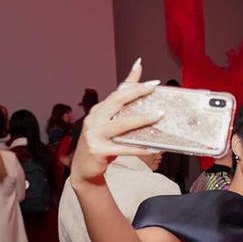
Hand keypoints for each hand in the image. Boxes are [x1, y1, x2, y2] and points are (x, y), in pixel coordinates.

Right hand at [70, 59, 162, 184]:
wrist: (84, 168)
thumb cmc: (100, 144)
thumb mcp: (108, 124)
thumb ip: (121, 111)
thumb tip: (141, 98)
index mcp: (98, 111)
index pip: (117, 92)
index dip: (132, 82)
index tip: (146, 73)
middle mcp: (95, 119)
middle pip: (117, 101)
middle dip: (136, 92)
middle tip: (153, 88)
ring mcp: (95, 135)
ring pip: (122, 124)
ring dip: (142, 119)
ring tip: (159, 116)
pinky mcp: (99, 151)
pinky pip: (124, 148)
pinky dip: (140, 148)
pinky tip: (154, 148)